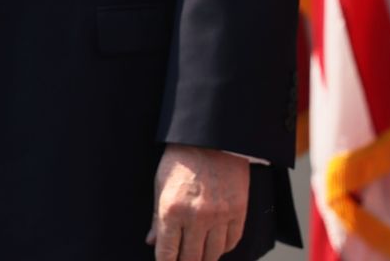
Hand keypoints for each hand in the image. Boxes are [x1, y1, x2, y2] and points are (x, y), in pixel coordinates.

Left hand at [147, 144, 248, 260]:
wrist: (211, 140)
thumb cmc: (179, 161)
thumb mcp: (160, 185)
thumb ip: (156, 217)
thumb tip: (151, 242)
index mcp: (171, 211)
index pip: (167, 252)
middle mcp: (196, 217)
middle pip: (192, 258)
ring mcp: (220, 216)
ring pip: (213, 254)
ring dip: (204, 258)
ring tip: (198, 257)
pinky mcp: (238, 212)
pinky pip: (232, 242)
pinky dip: (223, 248)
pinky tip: (215, 246)